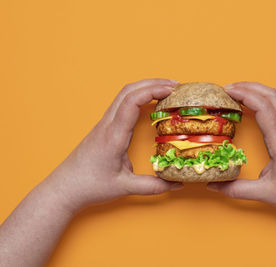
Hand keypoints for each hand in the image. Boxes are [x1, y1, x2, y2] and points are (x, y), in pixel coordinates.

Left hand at [46, 78, 182, 212]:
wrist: (65, 187)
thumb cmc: (90, 186)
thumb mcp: (124, 188)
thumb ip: (153, 186)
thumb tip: (177, 184)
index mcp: (113, 136)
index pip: (132, 102)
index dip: (153, 91)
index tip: (172, 90)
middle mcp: (108, 125)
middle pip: (129, 90)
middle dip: (153, 83)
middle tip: (175, 85)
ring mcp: (104, 124)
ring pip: (124, 94)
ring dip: (145, 87)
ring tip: (166, 89)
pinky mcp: (104, 127)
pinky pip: (122, 103)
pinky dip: (138, 96)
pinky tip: (149, 102)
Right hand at [207, 82, 275, 214]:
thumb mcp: (264, 194)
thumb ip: (235, 189)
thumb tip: (213, 184)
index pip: (264, 108)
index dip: (245, 95)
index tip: (227, 91)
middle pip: (271, 96)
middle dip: (248, 86)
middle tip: (227, 88)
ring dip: (256, 90)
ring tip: (236, 91)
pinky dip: (262, 100)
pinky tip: (250, 106)